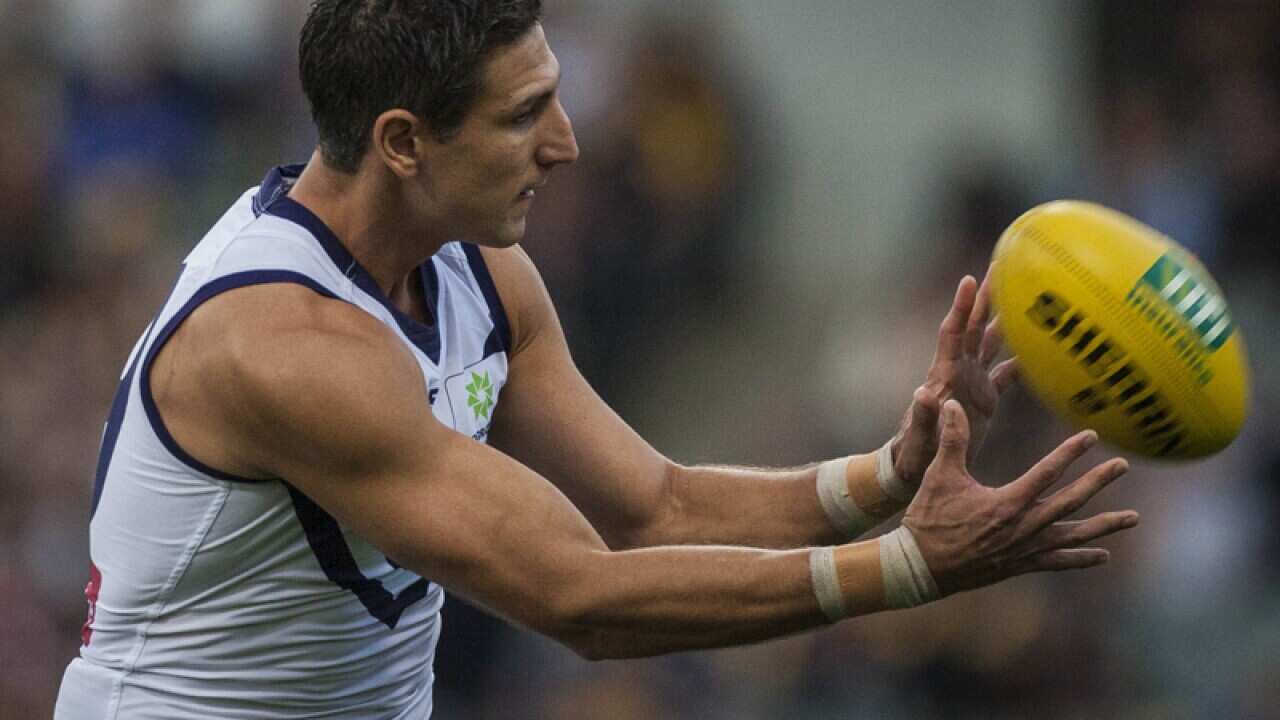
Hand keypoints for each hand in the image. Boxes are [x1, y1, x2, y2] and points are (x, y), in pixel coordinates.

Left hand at [892, 273, 1018, 484]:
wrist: (913, 467)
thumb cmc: (911, 456)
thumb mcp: (917, 440)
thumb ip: (920, 419)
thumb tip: (922, 394)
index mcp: (944, 377)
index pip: (954, 334)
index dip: (962, 308)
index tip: (969, 279)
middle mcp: (958, 372)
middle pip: (976, 327)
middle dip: (988, 297)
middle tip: (1003, 265)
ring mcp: (971, 383)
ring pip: (992, 343)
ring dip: (1005, 318)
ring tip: (1024, 292)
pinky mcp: (983, 399)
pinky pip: (1007, 373)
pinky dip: (1024, 359)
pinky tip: (1042, 347)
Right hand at [902, 400, 1138, 596]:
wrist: (922, 566)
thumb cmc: (929, 518)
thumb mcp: (938, 475)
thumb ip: (951, 438)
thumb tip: (952, 403)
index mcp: (1008, 502)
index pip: (1048, 472)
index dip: (1071, 452)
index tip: (1091, 436)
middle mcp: (1024, 526)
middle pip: (1071, 501)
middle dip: (1099, 482)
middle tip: (1123, 465)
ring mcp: (1026, 548)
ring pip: (1073, 535)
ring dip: (1104, 526)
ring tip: (1132, 518)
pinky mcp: (1021, 565)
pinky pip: (1058, 562)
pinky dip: (1081, 559)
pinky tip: (1102, 556)